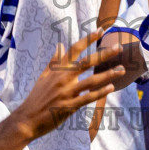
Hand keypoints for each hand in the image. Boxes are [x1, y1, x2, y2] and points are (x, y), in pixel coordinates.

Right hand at [10, 30, 125, 139]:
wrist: (26, 119)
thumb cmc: (36, 98)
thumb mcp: (44, 76)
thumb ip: (54, 61)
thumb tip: (60, 45)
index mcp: (57, 69)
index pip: (74, 49)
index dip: (88, 39)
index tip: (101, 30)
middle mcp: (63, 78)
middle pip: (87, 62)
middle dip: (104, 54)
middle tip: (119, 47)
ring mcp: (67, 92)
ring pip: (91, 81)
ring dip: (108, 74)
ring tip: (121, 69)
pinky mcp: (69, 106)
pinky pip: (88, 97)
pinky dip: (100, 92)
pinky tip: (111, 87)